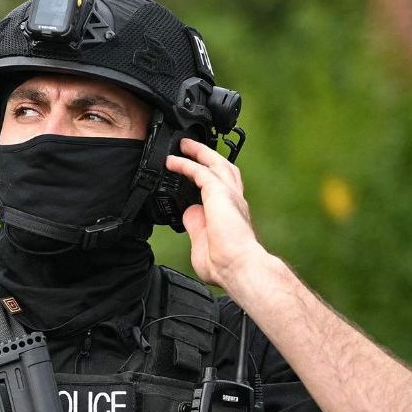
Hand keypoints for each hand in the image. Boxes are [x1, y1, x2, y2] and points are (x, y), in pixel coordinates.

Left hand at [164, 138, 265, 288]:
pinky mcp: (219, 193)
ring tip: (183, 145)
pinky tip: (173, 161)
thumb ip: (196, 225)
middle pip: (223, 167)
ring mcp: (229, 194)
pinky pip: (200, 171)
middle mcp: (234, 199)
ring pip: (215, 163)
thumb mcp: (202, 242)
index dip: (209, 176)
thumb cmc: (225, 264)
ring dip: (198, 152)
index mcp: (231, 211)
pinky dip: (186, 164)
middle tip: (190, 147)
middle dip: (207, 155)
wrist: (238, 266)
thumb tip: (189, 211)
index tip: (193, 173)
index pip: (222, 187)